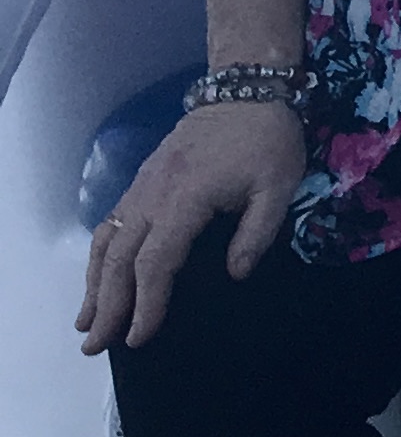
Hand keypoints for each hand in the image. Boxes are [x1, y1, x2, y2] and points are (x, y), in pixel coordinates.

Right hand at [77, 98, 304, 351]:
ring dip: (93, 285)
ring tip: (85, 322)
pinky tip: (97, 279)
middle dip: (106, 306)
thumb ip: (258, 233)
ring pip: (106, 243)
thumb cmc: (267, 140)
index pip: (157, 262)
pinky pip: (111, 224)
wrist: (246, 91)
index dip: (147, 303)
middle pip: (119, 260)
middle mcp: (153, 196)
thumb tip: (235, 274)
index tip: (140, 338)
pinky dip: (99, 257)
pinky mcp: (142, 182)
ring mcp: (142, 188)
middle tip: (95, 345)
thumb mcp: (278, 186)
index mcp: (186, 199)